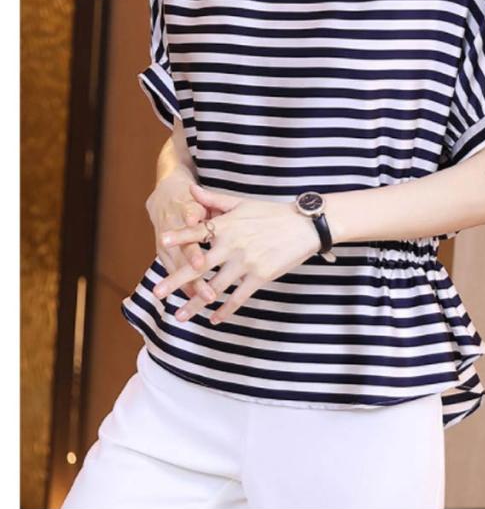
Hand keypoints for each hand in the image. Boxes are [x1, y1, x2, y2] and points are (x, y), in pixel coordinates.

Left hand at [152, 184, 322, 324]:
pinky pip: (239, 297)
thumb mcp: (242, 203)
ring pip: (216, 287)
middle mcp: (233, 245)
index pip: (198, 231)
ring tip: (179, 316)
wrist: (304, 226)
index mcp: (227, 225)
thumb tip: (191, 190)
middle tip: (157, 292)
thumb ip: (214, 200)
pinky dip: (225, 310)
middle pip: (200, 266)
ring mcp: (246, 262)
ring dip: (196, 303)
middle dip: (177, 280)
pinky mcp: (260, 276)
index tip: (162, 242)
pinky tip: (214, 319)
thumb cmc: (271, 212)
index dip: (180, 236)